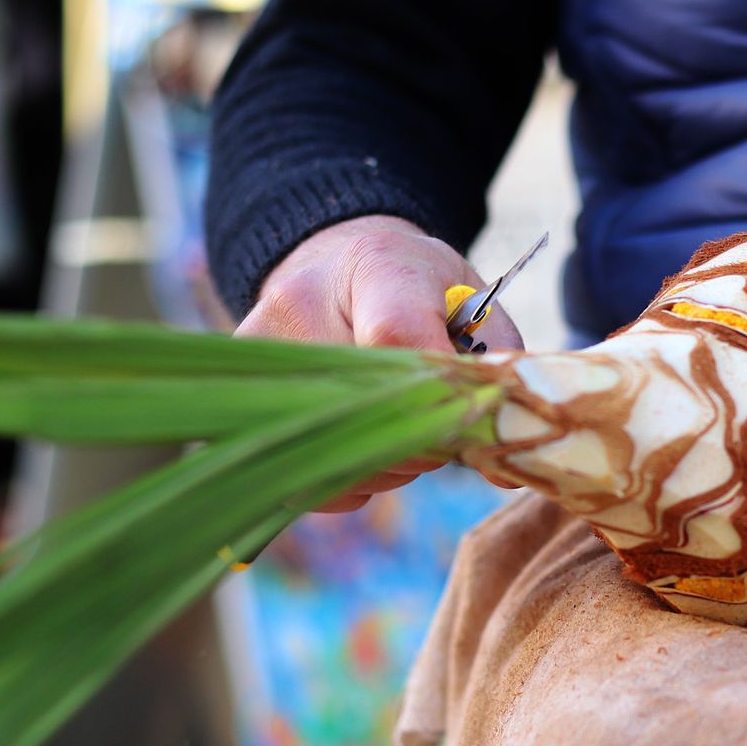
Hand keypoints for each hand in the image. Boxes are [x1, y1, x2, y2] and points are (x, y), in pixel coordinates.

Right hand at [237, 215, 523, 511]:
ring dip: (383, 467)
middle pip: (361, 411)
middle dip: (417, 445)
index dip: (436, 398)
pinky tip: (369, 457)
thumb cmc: (419, 288)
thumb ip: (496, 373)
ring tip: (404, 434)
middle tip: (442, 434)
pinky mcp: (240, 396)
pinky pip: (295, 478)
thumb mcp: (474, 307)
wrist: (339, 262)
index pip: (397, 335)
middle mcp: (302, 303)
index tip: (466, 422)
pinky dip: (344, 483)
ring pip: (326, 452)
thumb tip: (506, 467)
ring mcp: (260, 351)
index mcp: (378, 267)